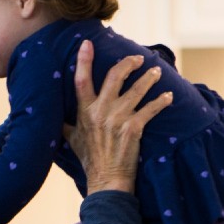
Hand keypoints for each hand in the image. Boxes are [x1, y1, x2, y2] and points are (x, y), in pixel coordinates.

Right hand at [64, 40, 172, 193]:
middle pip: (115, 76)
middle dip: (129, 63)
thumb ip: (67, 123)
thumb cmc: (90, 160)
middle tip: (139, 58)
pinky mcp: (134, 128)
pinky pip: (151, 109)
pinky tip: (169, 96)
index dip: (84, 59)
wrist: (106, 180)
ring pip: (137, 90)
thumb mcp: (72, 139)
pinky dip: (162, 101)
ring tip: (156, 72)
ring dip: (149, 78)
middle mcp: (100, 111)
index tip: (88, 43)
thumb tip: (55, 117)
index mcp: (84, 111)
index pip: (81, 79)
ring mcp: (118, 119)